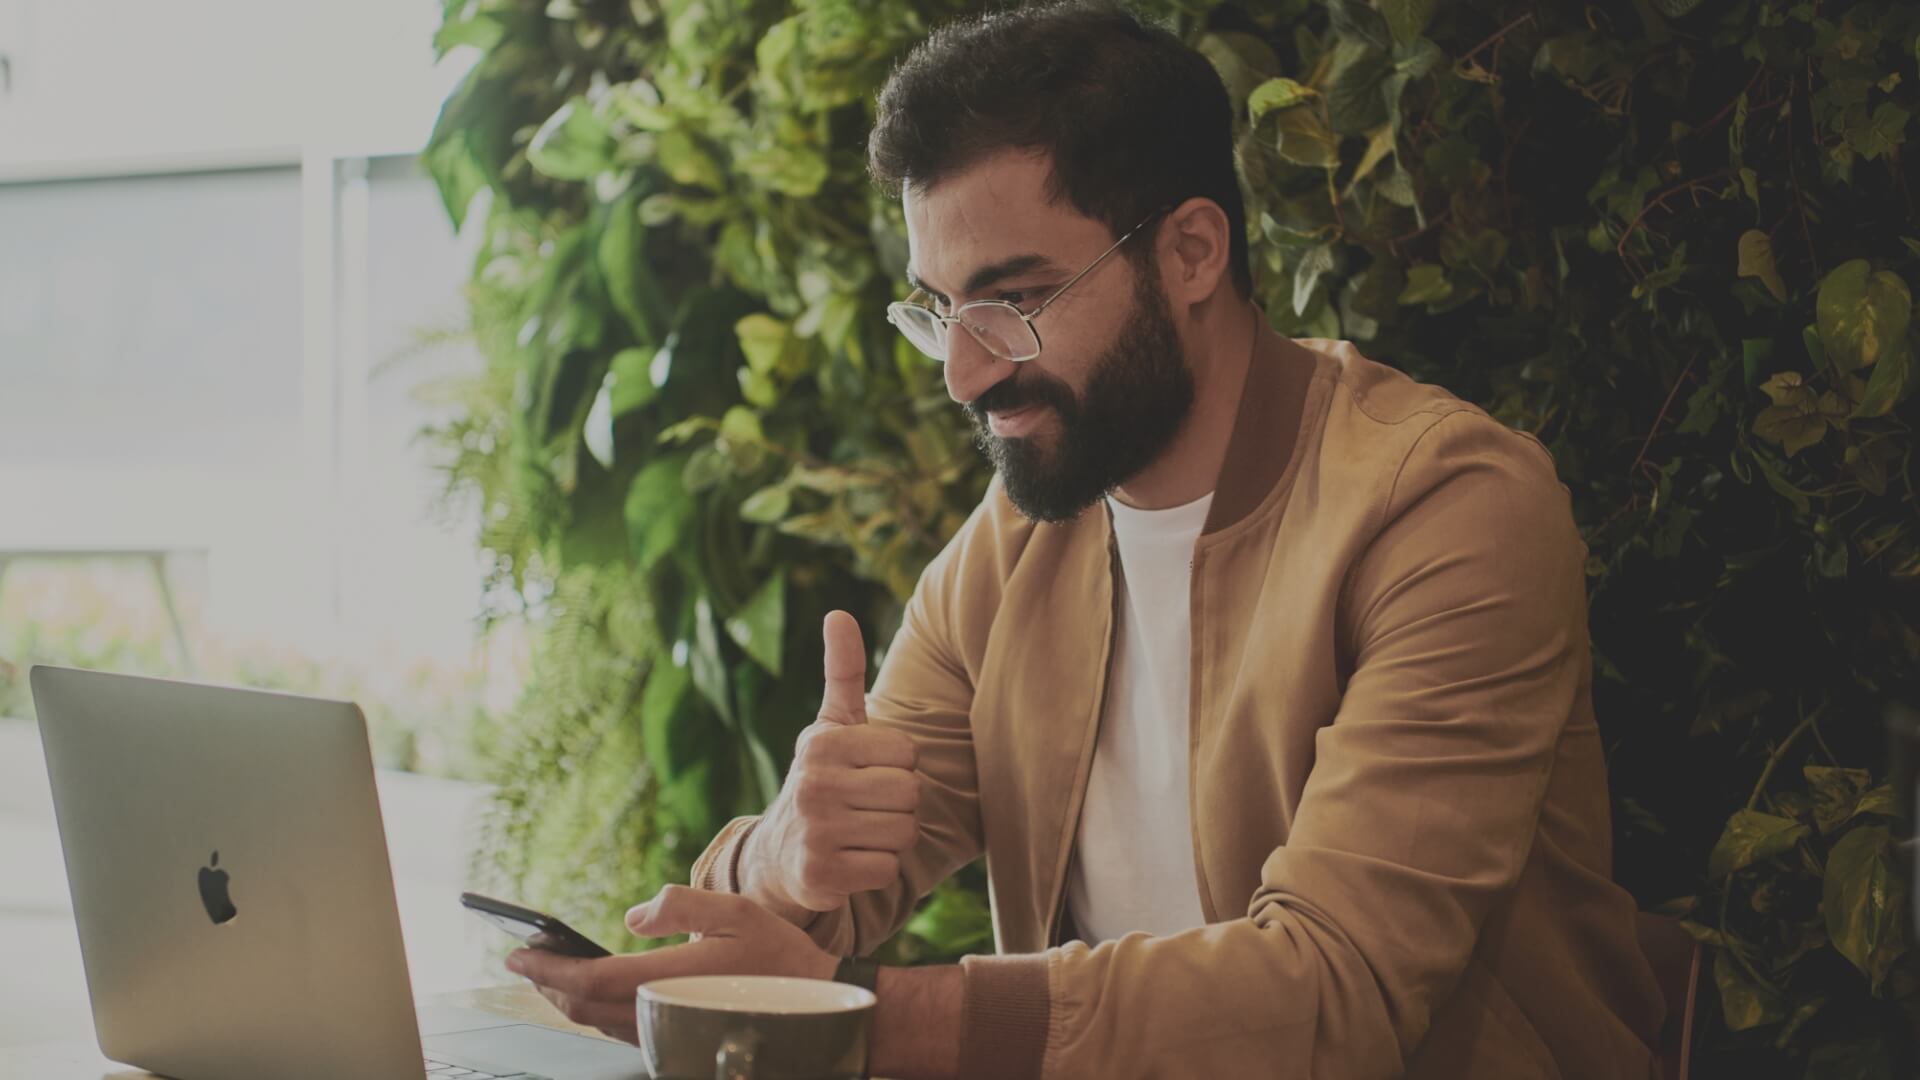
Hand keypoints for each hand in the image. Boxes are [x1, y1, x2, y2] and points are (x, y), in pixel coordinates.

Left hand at [507, 885, 838, 1043]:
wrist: (816, 1007)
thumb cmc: (779, 955)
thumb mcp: (735, 910)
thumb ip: (680, 905)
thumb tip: (632, 915)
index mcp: (671, 980)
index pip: (590, 980)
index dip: (548, 968)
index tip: (517, 952)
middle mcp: (662, 1013)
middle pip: (584, 1007)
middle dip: (548, 983)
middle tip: (523, 959)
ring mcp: (668, 1033)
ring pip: (599, 1023)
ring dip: (568, 999)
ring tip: (549, 973)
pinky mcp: (676, 1041)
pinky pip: (621, 1030)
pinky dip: (595, 1012)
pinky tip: (591, 994)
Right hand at [741, 611, 920, 916]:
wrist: (777, 854)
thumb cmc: (822, 780)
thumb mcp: (830, 726)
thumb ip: (843, 672)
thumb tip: (839, 613)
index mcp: (822, 742)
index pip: (908, 753)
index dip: (898, 766)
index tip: (868, 772)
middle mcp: (813, 784)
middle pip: (910, 793)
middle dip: (899, 804)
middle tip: (866, 807)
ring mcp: (814, 831)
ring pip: (903, 833)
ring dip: (891, 838)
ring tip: (859, 832)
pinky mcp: (819, 875)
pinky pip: (886, 870)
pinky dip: (876, 870)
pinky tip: (850, 861)